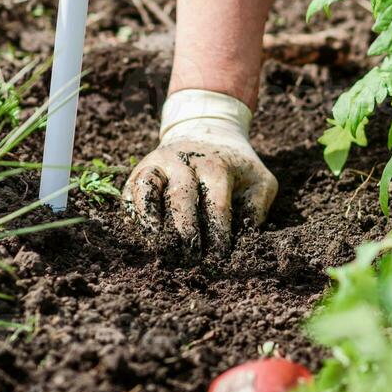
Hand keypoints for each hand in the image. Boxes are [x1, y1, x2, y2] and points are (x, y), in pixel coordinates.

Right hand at [124, 89, 277, 257]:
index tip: (219, 257)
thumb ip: (257, 207)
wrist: (207, 132)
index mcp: (216, 166)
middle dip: (185, 231)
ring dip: (151, 220)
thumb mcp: (259, 179)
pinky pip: (131, 192)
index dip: (217, 234)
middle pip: (180, 198)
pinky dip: (134, 214)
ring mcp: (158, 164)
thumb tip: (245, 240)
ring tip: (158, 246)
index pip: (216, 204)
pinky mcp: (139, 171)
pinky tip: (145, 235)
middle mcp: (183, 162)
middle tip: (190, 258)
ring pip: (147, 189)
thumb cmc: (236, 165)